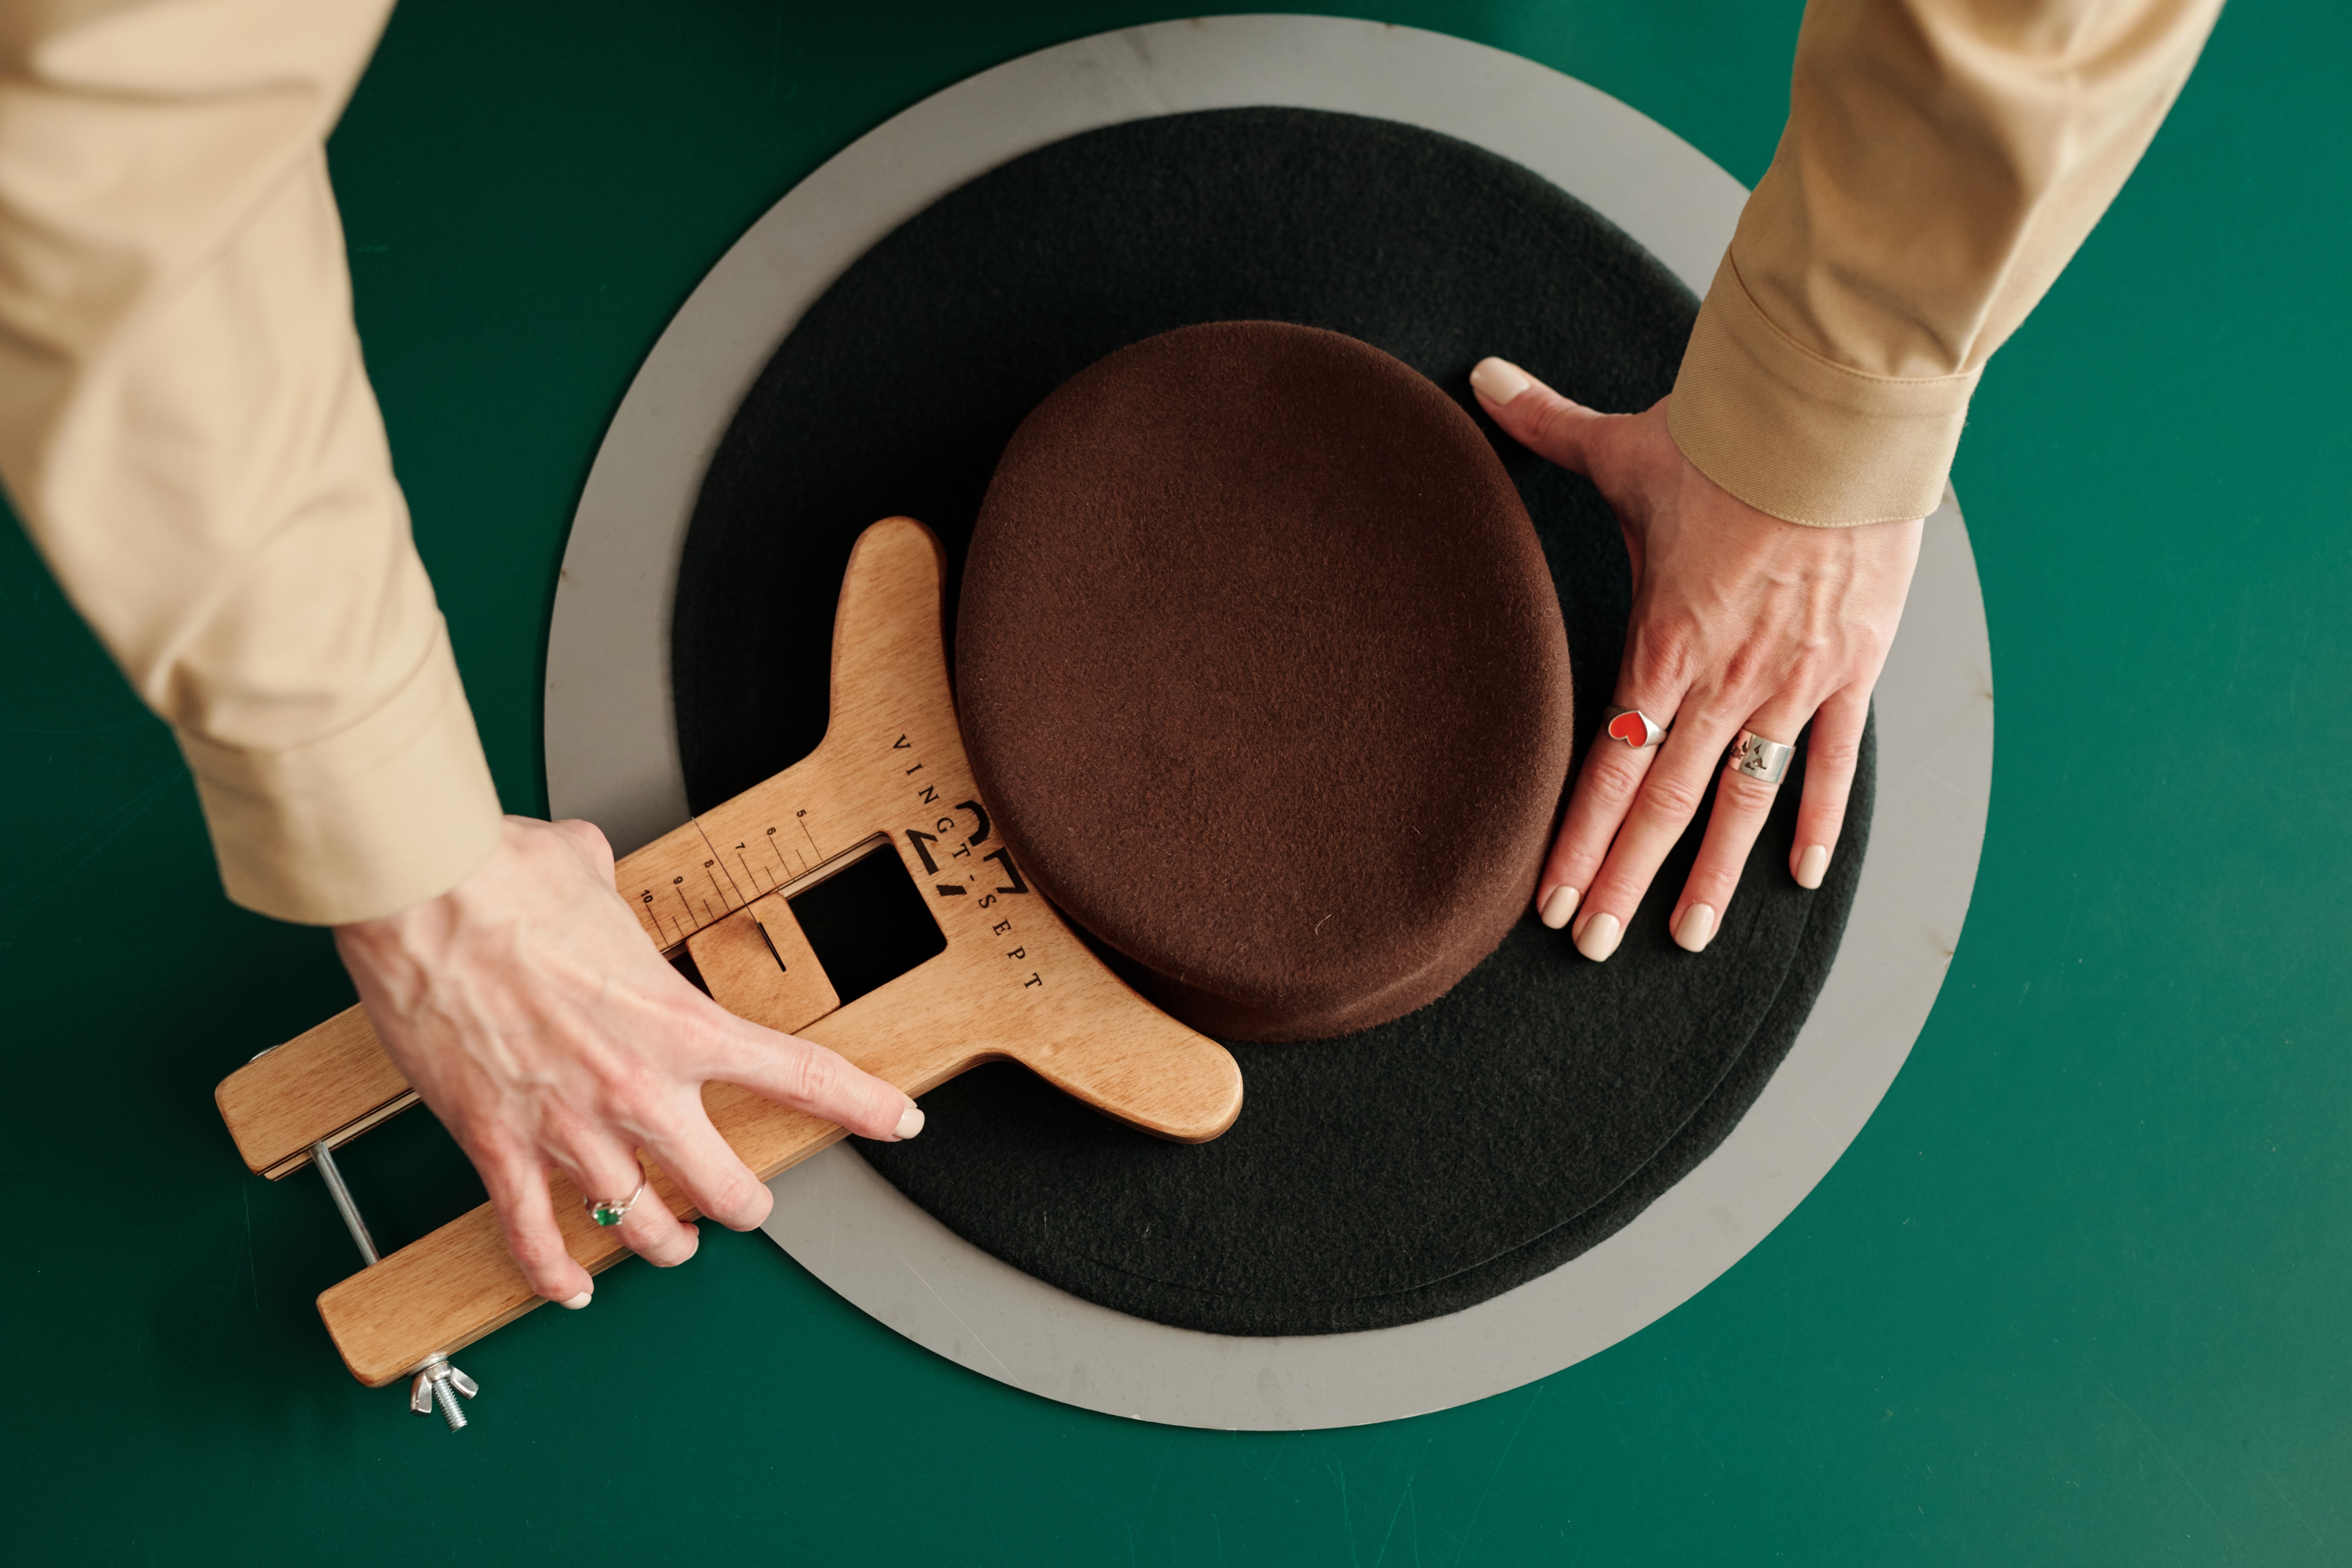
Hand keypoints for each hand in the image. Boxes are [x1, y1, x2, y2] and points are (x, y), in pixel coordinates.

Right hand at [332, 815, 920, 1305]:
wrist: (423, 897)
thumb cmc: (503, 880)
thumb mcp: (587, 871)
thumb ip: (605, 887)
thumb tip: (582, 865)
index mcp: (679, 1024)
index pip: (802, 1076)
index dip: (864, 1106)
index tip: (899, 1123)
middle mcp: (636, 1091)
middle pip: (725, 1188)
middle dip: (742, 1207)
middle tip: (743, 1207)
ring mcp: (566, 1128)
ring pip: (639, 1226)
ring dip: (663, 1243)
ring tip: (671, 1244)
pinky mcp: (495, 1147)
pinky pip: (534, 1237)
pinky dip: (554, 1273)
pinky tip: (573, 1288)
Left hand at [1471, 358, 1920, 958]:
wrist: (1837, 420)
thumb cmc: (1729, 438)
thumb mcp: (1627, 447)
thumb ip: (1546, 425)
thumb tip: (1477, 378)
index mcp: (1665, 642)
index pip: (1608, 766)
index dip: (1577, 837)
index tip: (1551, 897)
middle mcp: (1726, 679)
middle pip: (1663, 804)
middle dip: (1623, 879)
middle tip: (1592, 943)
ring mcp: (1793, 681)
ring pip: (1743, 802)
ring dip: (1710, 875)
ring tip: (1682, 935)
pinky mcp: (1851, 667)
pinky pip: (1834, 764)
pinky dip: (1817, 823)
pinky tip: (1799, 879)